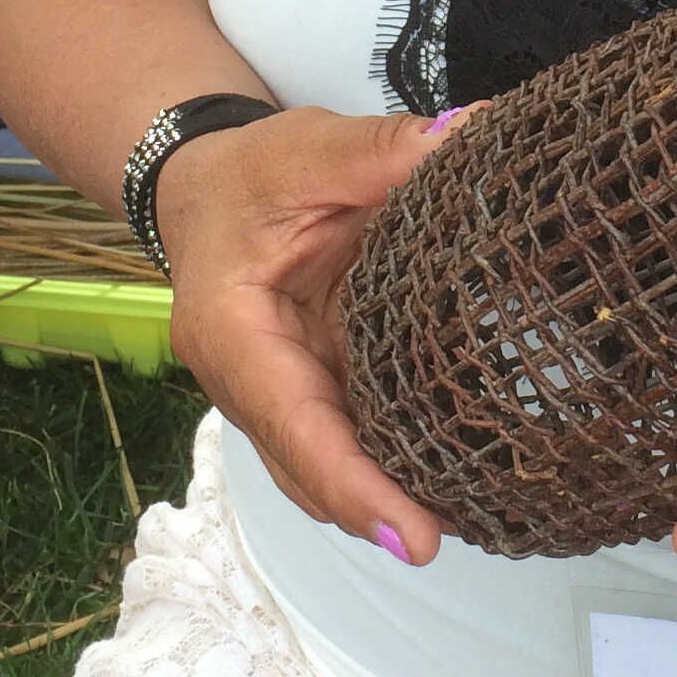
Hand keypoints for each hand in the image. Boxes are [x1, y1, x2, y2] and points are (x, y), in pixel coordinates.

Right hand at [158, 105, 449, 565]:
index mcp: (232, 333)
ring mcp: (282, 390)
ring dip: (388, 493)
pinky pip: (352, 430)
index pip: (295, 426)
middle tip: (451, 540)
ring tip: (470, 515)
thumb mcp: (308, 149)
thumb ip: (382, 150)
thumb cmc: (250, 173)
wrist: (207, 186)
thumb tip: (464, 136)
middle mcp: (250, 380)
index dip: (354, 485)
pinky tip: (457, 464)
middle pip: (311, 466)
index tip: (413, 536)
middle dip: (375, 510)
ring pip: (330, 461)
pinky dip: (395, 454)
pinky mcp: (314, 383)